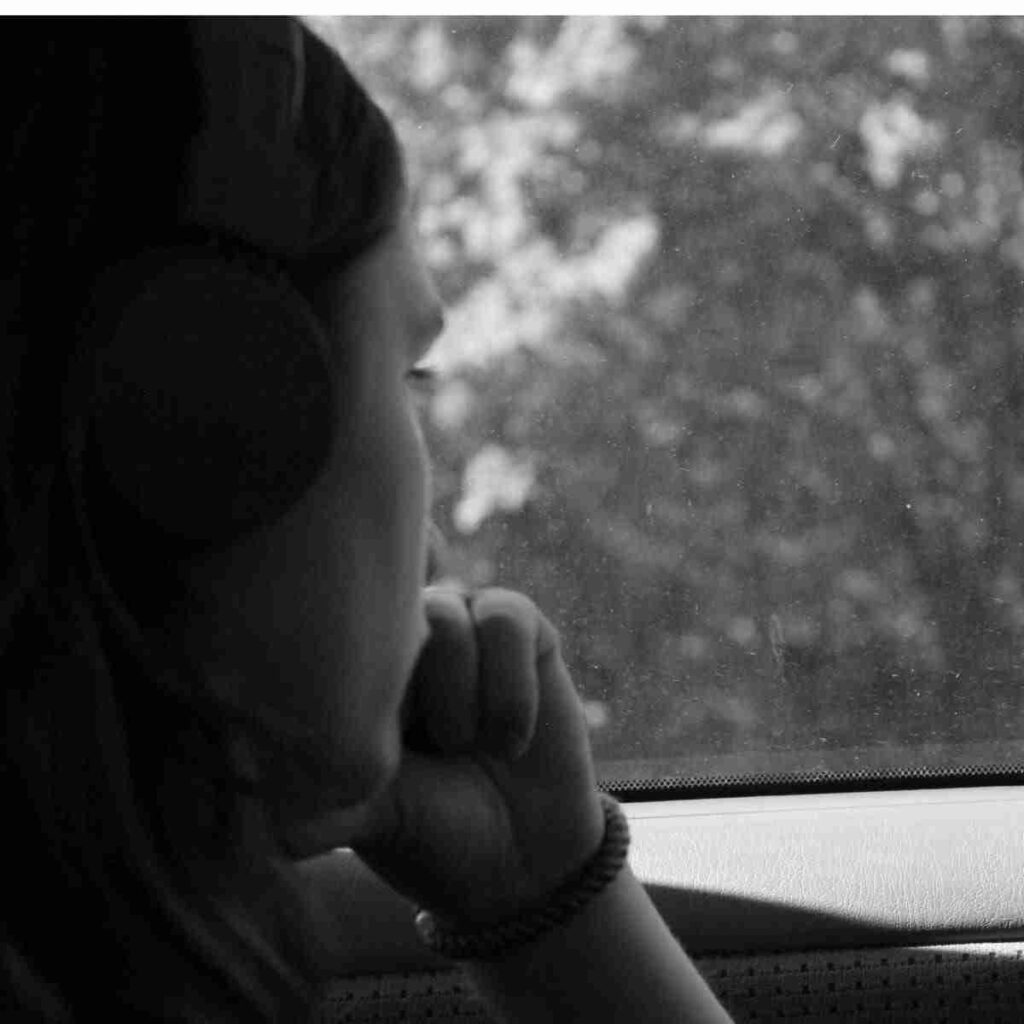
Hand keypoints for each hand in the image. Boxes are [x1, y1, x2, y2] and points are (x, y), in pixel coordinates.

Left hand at [289, 586, 606, 926]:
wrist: (526, 859)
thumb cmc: (435, 833)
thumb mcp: (376, 817)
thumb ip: (326, 807)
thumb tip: (273, 831)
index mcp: (358, 675)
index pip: (332, 636)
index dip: (355, 690)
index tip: (379, 757)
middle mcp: (408, 641)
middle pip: (388, 619)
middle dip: (408, 694)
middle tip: (431, 753)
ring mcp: (465, 628)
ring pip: (446, 615)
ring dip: (458, 693)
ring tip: (466, 747)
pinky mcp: (524, 632)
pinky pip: (507, 621)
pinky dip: (509, 689)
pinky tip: (510, 740)